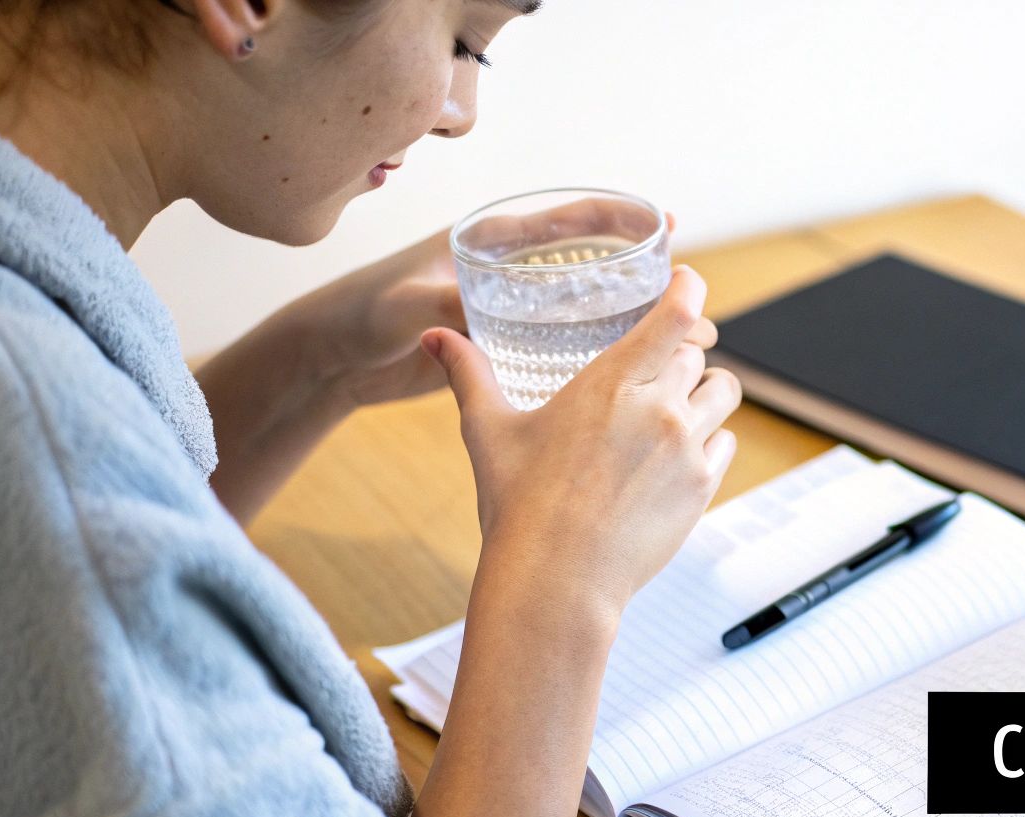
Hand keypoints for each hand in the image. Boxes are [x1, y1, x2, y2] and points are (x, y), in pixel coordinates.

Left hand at [296, 214, 683, 409]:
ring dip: (634, 330)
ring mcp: (514, 311)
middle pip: (595, 269)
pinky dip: (603, 362)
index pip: (572, 221)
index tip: (668, 227)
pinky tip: (635, 387)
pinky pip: (568, 349)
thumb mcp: (406, 306)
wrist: (332, 358)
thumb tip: (474, 315)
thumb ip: (441, 308)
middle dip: (646, 286)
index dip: (622, 220)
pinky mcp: (508, 347)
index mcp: (493, 241)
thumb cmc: (363, 313)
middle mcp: (513, 273)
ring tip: (680, 353)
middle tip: (691, 311)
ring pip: (589, 313)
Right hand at [422, 265, 738, 615]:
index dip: (689, 289)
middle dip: (678, 354)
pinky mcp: (701, 487)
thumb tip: (435, 336)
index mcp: (611, 382)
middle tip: (655, 368)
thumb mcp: (488, 432)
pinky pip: (726, 443)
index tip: (689, 281)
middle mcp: (658, 407)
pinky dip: (711, 439)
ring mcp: (686, 448)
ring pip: (723, 392)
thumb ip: (468, 374)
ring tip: (679, 404)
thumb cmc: (518, 507)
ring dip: (706, 390)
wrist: (557, 582)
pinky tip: (682, 451)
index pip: (674, 315)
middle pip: (694, 353)